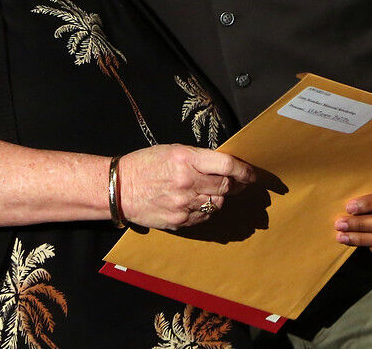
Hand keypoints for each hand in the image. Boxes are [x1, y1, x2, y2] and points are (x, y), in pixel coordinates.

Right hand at [119, 144, 255, 229]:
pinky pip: (205, 216)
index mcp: (186, 159)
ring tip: (214, 190)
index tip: (251, 173)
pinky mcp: (180, 221)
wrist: (120, 188)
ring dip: (221, 196)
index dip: (244, 170)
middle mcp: (187, 183)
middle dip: (238, 184)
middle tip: (241, 181)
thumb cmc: (145, 165)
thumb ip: (199, 158)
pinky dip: (208, 208)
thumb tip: (224, 165)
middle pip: (226, 186)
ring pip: (218, 202)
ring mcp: (184, 204)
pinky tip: (200, 201)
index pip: (227, 166)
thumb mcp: (173, 150)